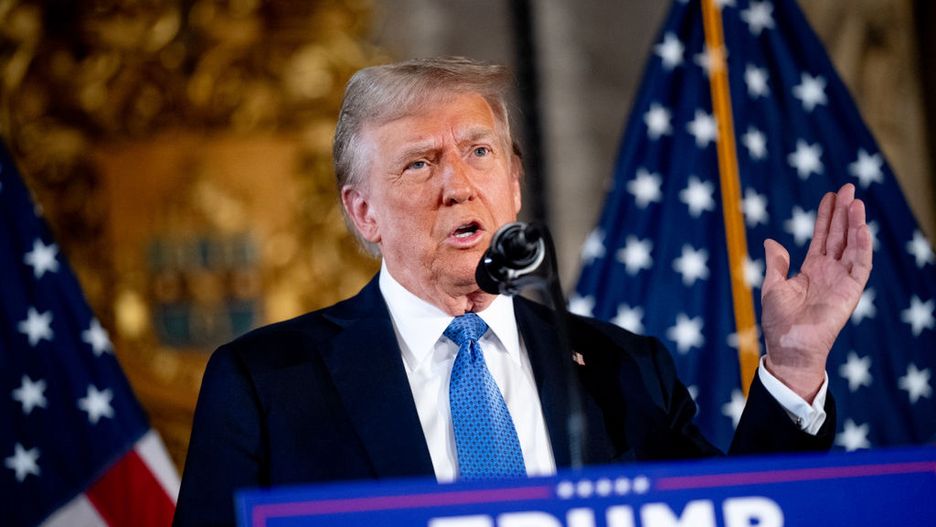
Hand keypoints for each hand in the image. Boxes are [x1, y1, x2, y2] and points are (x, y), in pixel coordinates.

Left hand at [761, 184, 872, 401]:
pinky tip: (861, 228)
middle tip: (848, 187)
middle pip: (840, 235)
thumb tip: (771, 241)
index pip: (822, 237)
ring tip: (855, 202)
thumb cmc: (779, 321)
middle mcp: (829, 271)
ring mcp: (841, 280)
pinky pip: (860, 265)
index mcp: (811, 269)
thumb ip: (776, 263)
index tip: (830, 195)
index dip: (826, 217)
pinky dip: (862, 247)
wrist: (790, 346)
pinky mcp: (851, 291)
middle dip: (844, 212)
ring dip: (855, 224)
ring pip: (853, 246)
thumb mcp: (773, 286)